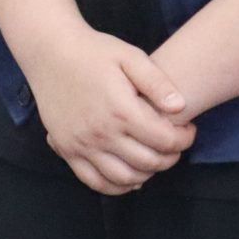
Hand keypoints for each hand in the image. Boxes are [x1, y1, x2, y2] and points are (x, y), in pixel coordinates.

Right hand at [20, 25, 193, 195]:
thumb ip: (157, 82)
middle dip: (171, 157)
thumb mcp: (130, 56)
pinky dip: (116, 186)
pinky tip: (130, 177)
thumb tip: (181, 107)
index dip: (185, 139)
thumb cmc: (93, 52)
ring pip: (124, 178)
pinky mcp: (66, 149)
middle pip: (149, 162)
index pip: (165, 140)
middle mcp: (101, 133)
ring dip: (147, 173)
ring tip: (154, 158)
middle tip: (175, 144)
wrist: (50, 52)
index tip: (188, 129)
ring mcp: (81, 144)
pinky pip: (94, 181)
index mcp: (121, 110)